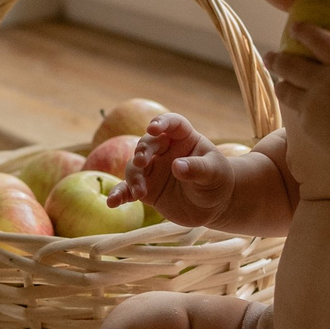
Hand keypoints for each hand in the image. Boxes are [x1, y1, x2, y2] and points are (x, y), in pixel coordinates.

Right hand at [121, 113, 236, 225]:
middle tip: (142, 161)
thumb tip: (177, 166)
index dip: (161, 122)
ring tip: (140, 193)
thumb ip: (197, 169)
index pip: (172, 123)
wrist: (213, 206)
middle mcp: (164, 150)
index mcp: (183, 138)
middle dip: (142, 151)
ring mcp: (153, 169)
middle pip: (147, 143)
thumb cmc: (217, 182)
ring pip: (134, 167)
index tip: (152, 127)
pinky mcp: (146, 189)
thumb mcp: (214, 174)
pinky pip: (128, 189)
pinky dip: (120, 195)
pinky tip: (112, 202)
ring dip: (134, 178)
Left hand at [268, 25, 329, 167]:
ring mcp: (313, 106)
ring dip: (281, 85)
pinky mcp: (310, 127)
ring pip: (286, 91)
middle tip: (269, 55)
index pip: (318, 40)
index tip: (294, 26)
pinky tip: (300, 111)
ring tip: (280, 84)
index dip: (304, 31)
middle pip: (289, 65)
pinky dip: (299, 110)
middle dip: (276, 58)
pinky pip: (300, 115)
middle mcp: (322, 82)